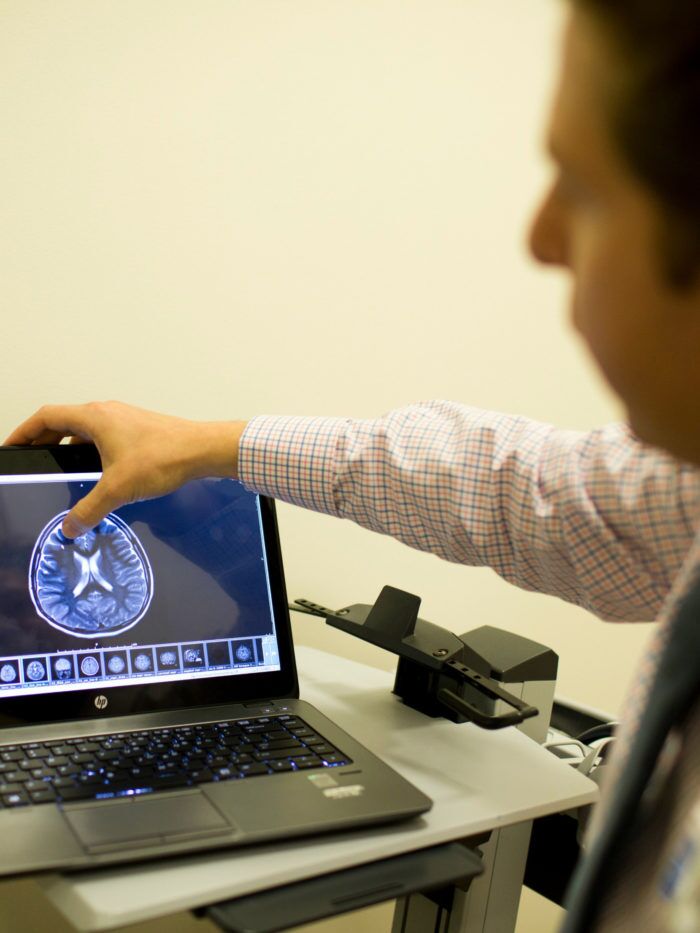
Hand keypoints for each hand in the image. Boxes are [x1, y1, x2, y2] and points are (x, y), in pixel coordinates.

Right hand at [4, 401, 246, 537]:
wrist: (203, 450)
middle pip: (63, 421)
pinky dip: (92, 450)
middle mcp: (107, 412)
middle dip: (44, 440)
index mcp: (94, 417)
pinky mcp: (139, 430)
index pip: (46, 417)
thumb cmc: (163, 458)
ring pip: (86, 429)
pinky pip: (105, 436)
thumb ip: (89, 510)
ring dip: (70, 445)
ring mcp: (124, 419)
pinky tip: (97, 473)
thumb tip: (69, 529)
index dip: (24, 431)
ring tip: (61, 468)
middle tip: (32, 459)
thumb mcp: (118, 489)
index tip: (12, 446)